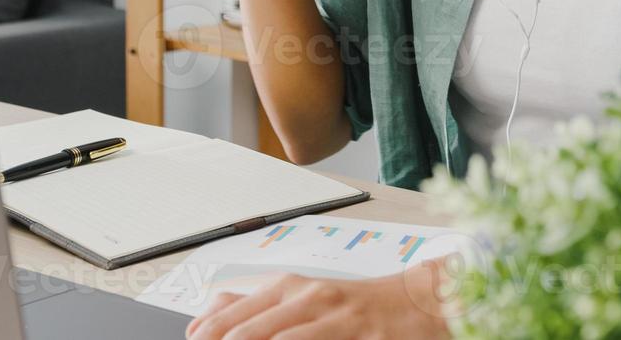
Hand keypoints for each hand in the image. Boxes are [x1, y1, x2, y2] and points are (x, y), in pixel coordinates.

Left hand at [184, 262, 451, 339]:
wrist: (414, 303)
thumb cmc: (354, 304)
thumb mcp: (301, 296)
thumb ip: (254, 304)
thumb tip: (206, 314)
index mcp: (288, 287)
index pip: (231, 315)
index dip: (206, 334)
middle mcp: (307, 298)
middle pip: (247, 331)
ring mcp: (333, 318)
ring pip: (277, 338)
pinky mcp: (356, 336)